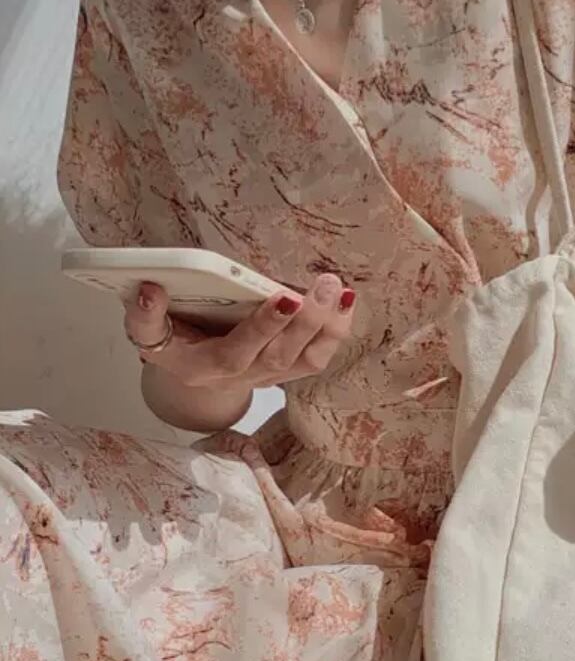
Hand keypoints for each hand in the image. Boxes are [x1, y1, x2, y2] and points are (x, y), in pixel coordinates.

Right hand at [123, 273, 356, 390]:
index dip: (261, 327)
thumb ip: (143, 317)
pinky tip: (346, 301)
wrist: (189, 369)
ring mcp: (268, 376)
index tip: (284, 296)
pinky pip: (317, 358)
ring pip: (305, 360)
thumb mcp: (145, 332)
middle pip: (278, 355)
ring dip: (327, 326)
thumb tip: (149, 290)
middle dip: (306, 320)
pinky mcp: (288, 370)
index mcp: (203, 367)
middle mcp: (240, 376)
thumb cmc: (171, 342)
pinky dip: (335, 331)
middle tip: (324, 284)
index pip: (234, 352)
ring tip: (339, 290)